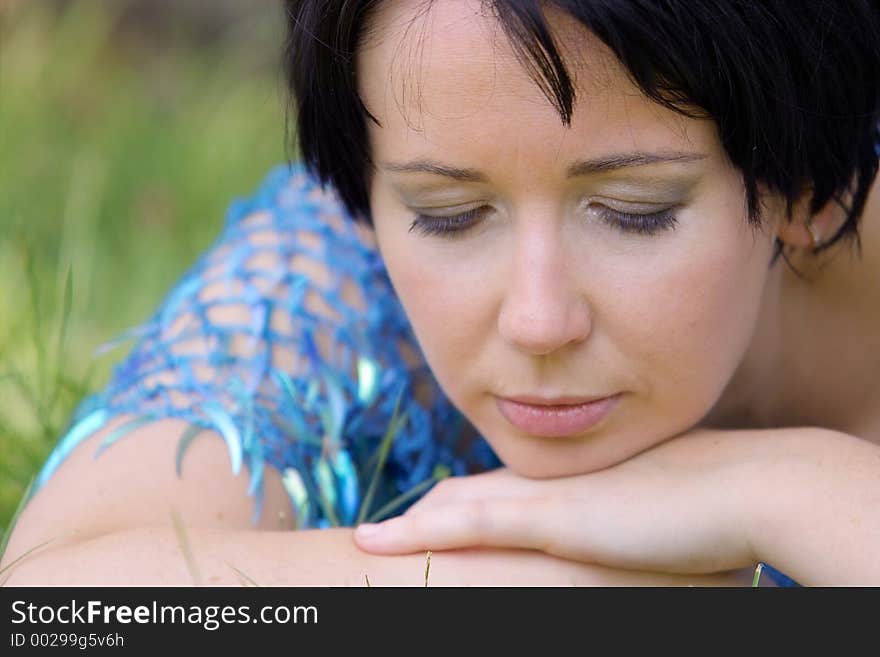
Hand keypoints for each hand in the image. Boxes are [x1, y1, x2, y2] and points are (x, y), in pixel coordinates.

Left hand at [354, 427, 780, 573]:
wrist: (751, 486)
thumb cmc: (719, 510)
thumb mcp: (663, 519)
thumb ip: (632, 525)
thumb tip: (632, 538)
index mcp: (570, 483)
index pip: (497, 493)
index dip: (459, 506)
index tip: (433, 517)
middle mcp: (549, 483)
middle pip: (466, 494)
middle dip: (426, 513)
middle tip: (385, 533)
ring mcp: (546, 498)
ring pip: (455, 508)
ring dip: (410, 525)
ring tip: (367, 541)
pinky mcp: (551, 519)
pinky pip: (467, 526)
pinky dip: (418, 536)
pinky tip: (374, 542)